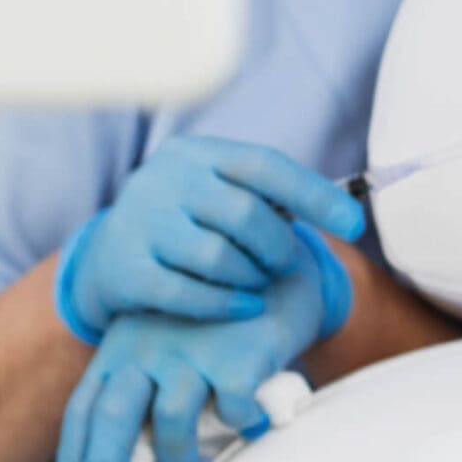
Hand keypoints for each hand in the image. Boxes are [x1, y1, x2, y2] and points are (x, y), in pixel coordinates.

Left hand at [48, 221, 352, 461]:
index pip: (83, 414)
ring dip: (179, 460)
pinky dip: (243, 427)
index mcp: (121, 347)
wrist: (280, 262)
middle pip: (110, 426)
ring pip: (170, 427)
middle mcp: (147, 345)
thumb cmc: (220, 323)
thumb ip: (146, 398)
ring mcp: (191, 347)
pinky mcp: (236, 354)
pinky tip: (254, 423)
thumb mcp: (169, 350)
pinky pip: (232, 415)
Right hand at [55, 136, 365, 337]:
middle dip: (278, 247)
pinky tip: (244, 307)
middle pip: (246, 214)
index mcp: (195, 153)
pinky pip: (188, 293)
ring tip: (256, 283)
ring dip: (251, 278)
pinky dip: (225, 304)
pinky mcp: (125, 267)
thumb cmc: (185, 224)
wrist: (106, 257)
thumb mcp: (216, 197)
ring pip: (218, 256)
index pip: (264, 165)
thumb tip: (345, 210)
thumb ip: (266, 198)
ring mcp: (140, 221)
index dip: (315, 194)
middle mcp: (163, 178)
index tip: (355, 224)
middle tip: (283, 264)